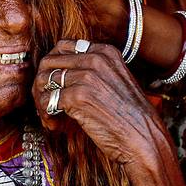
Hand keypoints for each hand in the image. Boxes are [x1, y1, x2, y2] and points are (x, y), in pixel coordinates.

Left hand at [31, 39, 170, 170]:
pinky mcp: (78, 97)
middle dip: (41, 84)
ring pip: (43, 81)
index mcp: (105, 52)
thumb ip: (93, 71)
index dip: (53, 66)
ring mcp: (86, 77)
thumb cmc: (130, 117)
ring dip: (41, 101)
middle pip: (49, 62)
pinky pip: (46, 101)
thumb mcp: (116, 81)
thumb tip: (60, 74)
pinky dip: (46, 115)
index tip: (53, 84)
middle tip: (45, 102)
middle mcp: (95, 59)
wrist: (144, 138)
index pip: (62, 47)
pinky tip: (55, 125)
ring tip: (51, 116)